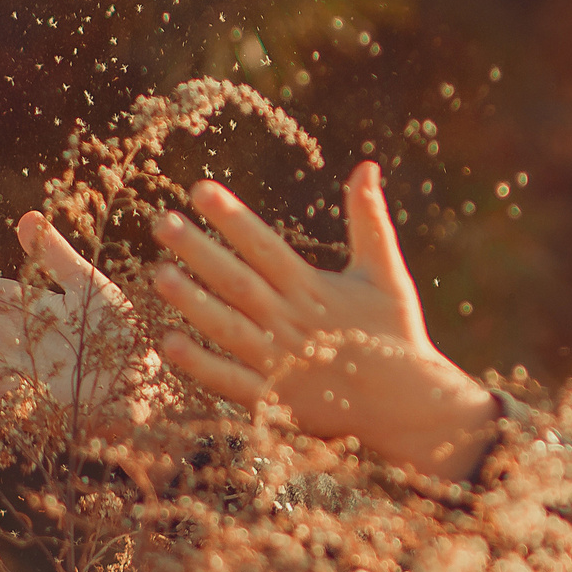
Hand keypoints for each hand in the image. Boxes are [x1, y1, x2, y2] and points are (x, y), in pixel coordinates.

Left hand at [150, 161, 497, 479]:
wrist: (411, 405)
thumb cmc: (396, 334)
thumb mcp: (386, 273)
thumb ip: (369, 221)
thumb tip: (367, 166)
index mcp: (314, 289)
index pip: (264, 245)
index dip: (233, 217)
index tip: (200, 189)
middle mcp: (292, 321)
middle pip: (237, 281)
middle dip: (199, 251)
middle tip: (163, 223)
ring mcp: (281, 363)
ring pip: (228, 328)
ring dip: (193, 303)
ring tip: (160, 276)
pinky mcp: (276, 400)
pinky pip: (230, 380)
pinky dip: (201, 365)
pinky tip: (169, 344)